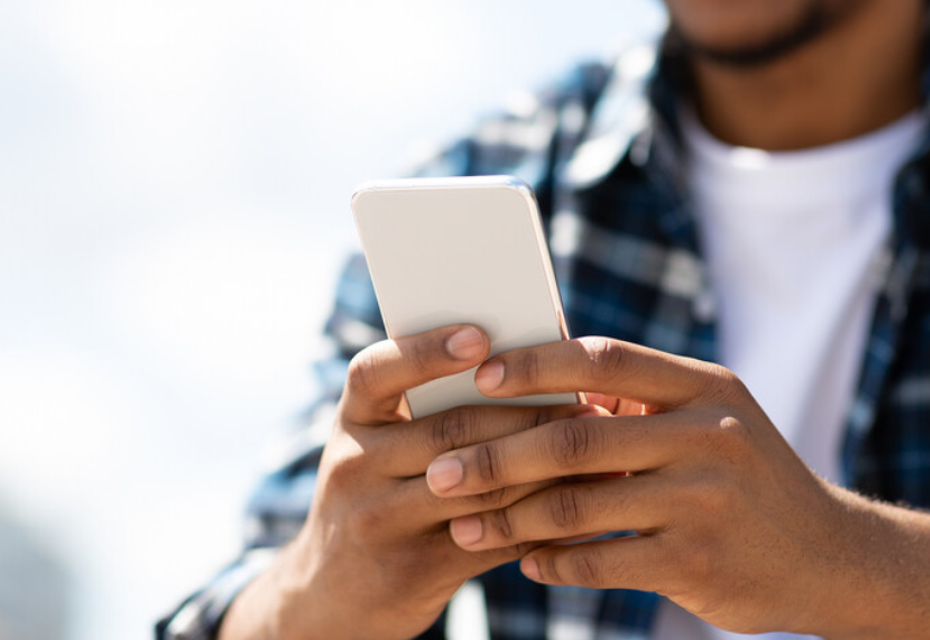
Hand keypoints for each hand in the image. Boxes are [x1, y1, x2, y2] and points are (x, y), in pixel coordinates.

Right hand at [220, 325, 606, 639]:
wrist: (332, 595)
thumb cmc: (378, 494)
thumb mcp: (380, 446)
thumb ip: (429, 408)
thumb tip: (528, 362)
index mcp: (351, 420)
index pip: (377, 372)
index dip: (426, 351)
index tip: (480, 335)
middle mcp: (355, 466)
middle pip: (450, 429)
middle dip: (527, 413)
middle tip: (586, 402)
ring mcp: (380, 521)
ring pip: (479, 484)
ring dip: (546, 465)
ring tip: (597, 448)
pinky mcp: (414, 570)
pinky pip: (492, 536)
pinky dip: (543, 517)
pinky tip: (583, 503)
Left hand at [423, 336, 860, 635]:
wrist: (830, 555)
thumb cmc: (749, 478)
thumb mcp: (713, 419)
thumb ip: (640, 401)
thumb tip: (541, 381)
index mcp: (704, 387)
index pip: (604, 358)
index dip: (534, 365)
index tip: (477, 376)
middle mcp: (708, 434)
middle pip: (576, 436)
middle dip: (496, 455)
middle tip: (438, 469)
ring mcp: (705, 500)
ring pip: (579, 504)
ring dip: (510, 516)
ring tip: (463, 523)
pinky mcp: (697, 562)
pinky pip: (601, 561)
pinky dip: (553, 563)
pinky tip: (524, 559)